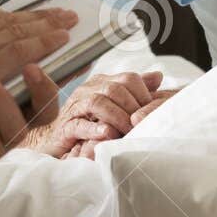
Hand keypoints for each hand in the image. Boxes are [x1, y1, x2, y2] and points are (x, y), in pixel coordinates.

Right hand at [29, 70, 162, 158]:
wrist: (58, 140)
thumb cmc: (91, 122)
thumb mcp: (116, 105)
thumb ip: (136, 90)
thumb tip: (158, 76)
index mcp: (102, 82)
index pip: (128, 78)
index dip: (143, 94)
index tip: (151, 111)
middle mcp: (88, 90)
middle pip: (114, 89)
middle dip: (131, 107)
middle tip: (141, 124)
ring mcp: (75, 107)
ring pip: (98, 102)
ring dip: (116, 117)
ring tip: (127, 130)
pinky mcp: (65, 127)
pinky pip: (79, 124)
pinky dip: (95, 129)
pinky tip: (107, 134)